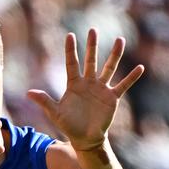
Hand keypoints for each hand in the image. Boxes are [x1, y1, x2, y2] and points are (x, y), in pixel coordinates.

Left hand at [27, 29, 143, 150]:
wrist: (85, 138)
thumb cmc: (69, 125)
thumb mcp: (55, 113)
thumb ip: (44, 101)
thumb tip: (28, 93)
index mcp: (74, 85)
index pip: (72, 63)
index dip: (70, 50)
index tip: (70, 35)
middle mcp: (88, 83)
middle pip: (91, 60)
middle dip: (92, 46)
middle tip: (93, 30)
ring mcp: (101, 89)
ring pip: (109, 68)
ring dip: (114, 55)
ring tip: (120, 40)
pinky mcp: (112, 98)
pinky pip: (123, 85)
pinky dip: (131, 78)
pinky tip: (140, 68)